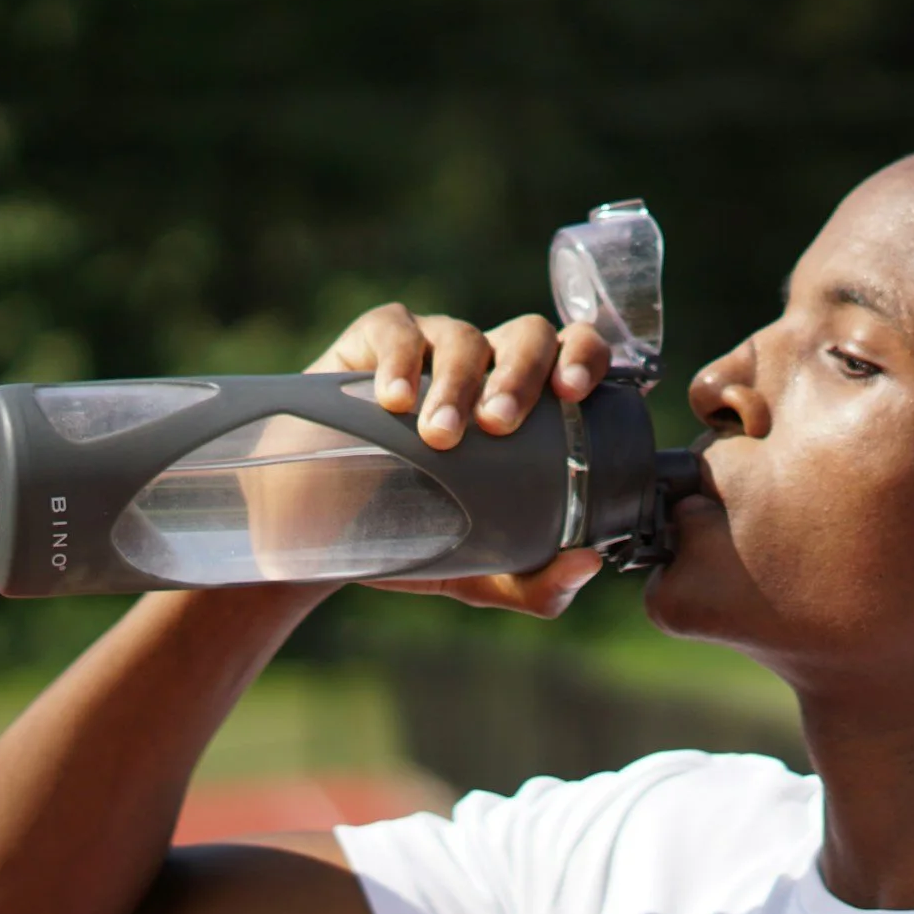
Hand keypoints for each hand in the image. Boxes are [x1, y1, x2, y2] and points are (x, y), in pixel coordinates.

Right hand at [297, 303, 613, 615]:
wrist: (327, 534)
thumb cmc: (420, 537)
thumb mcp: (482, 572)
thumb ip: (537, 584)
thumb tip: (587, 565)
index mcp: (532, 404)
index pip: (576, 353)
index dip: (584, 357)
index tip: (572, 393)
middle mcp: (490, 366)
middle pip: (528, 336)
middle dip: (521, 375)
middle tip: (498, 425)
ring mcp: (433, 348)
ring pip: (464, 338)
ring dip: (457, 384)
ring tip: (438, 434)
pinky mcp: (372, 343)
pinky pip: (396, 330)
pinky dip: (400, 360)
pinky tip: (393, 400)